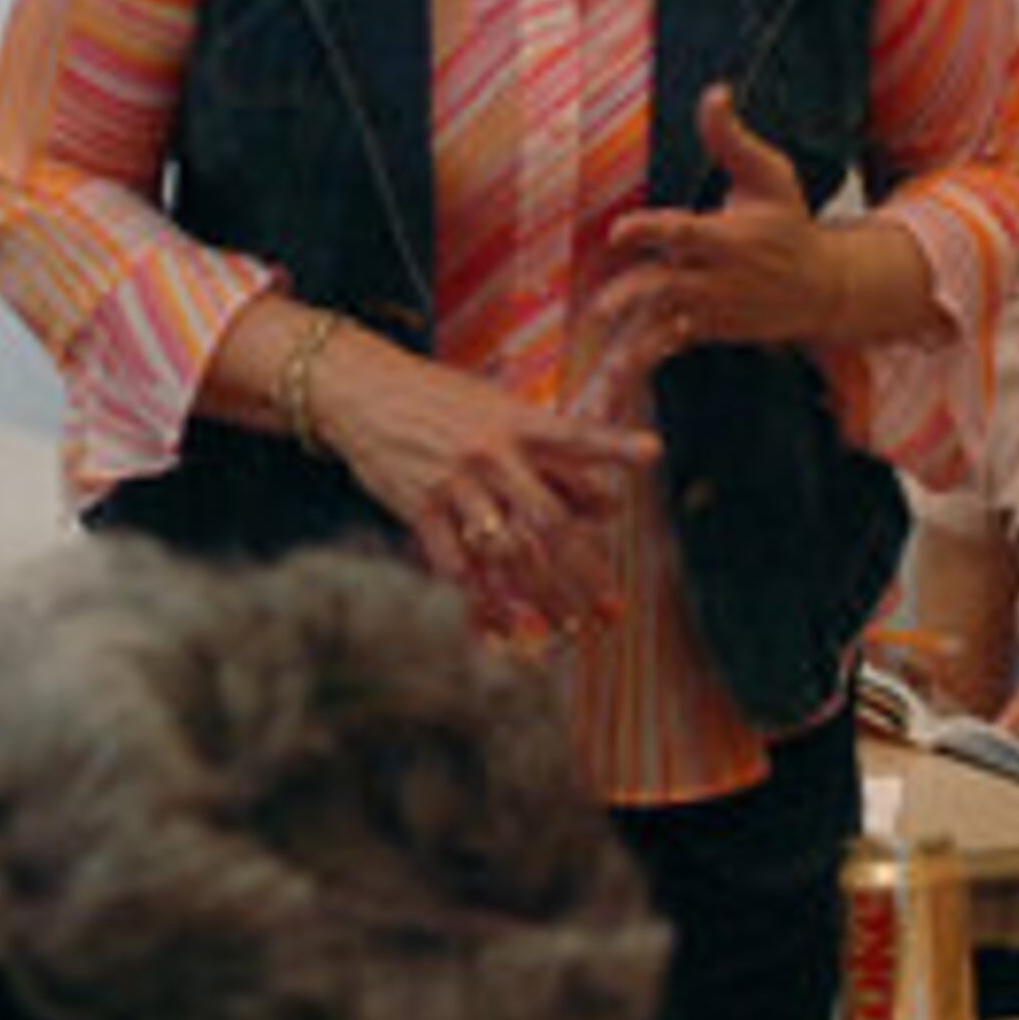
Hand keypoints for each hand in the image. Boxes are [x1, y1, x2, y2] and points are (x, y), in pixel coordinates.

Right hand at [311, 336, 659, 641]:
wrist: (364, 391)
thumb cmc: (443, 402)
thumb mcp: (499, 411)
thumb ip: (553, 457)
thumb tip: (609, 504)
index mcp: (516, 422)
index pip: (574, 434)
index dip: (613, 445)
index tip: (653, 453)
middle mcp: (491, 454)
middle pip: (548, 519)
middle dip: (586, 569)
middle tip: (615, 610)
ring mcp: (455, 483)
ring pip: (507, 552)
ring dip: (542, 597)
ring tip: (570, 628)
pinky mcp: (420, 508)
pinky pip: (456, 565)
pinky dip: (480, 599)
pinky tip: (503, 626)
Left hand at [590, 86, 855, 384]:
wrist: (825, 288)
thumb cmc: (790, 224)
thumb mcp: (771, 176)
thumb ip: (732, 139)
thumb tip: (714, 92)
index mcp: (727, 237)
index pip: (684, 232)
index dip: (652, 230)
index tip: (621, 229)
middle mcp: (717, 277)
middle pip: (667, 287)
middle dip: (634, 296)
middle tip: (602, 307)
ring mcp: (712, 309)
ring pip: (666, 325)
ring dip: (635, 344)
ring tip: (608, 363)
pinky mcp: (707, 330)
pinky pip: (672, 346)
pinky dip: (646, 360)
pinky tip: (617, 376)